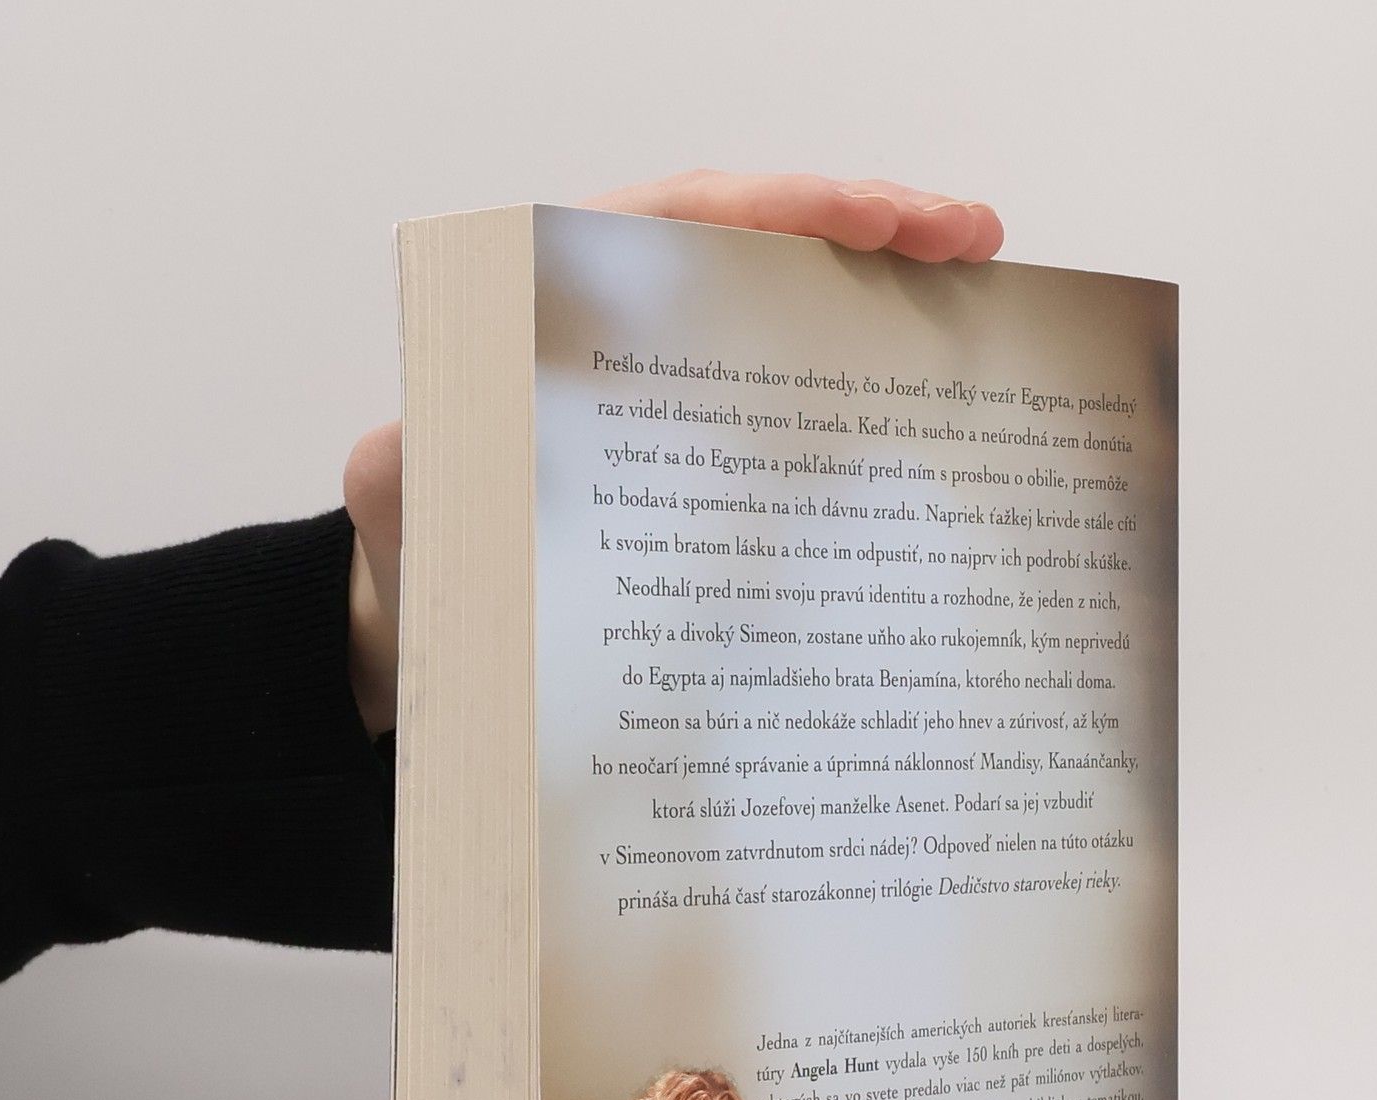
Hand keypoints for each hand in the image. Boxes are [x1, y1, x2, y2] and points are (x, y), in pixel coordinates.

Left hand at [342, 171, 1005, 737]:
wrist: (435, 612)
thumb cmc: (424, 547)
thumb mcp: (402, 495)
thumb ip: (408, 462)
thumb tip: (431, 445)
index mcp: (554, 306)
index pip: (671, 221)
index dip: (772, 210)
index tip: (861, 219)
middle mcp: (622, 320)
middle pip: (751, 240)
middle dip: (863, 221)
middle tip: (963, 236)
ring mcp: (672, 377)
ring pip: (783, 301)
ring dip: (881, 281)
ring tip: (973, 269)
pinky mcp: (704, 442)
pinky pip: (787, 386)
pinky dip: (857, 368)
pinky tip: (927, 375)